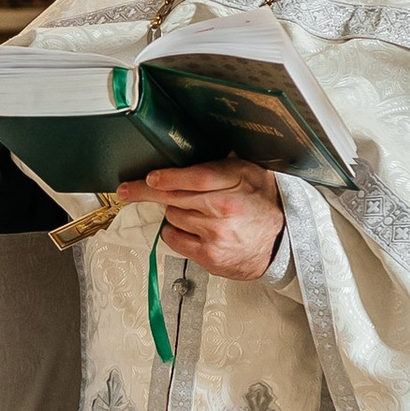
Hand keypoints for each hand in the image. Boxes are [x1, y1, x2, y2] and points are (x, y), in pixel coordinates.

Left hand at [119, 160, 283, 281]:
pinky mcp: (209, 256)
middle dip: (145, 192)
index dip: (167, 177)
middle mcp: (224, 209)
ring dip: (176, 213)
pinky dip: (176, 233)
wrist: (283, 241)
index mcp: (235, 182)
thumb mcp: (249, 172)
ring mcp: (215, 235)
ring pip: (172, 217)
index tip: (149, 178)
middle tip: (126, 190)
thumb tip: (187, 154)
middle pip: (173, 198)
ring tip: (194, 213)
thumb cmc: (263, 204)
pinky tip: (191, 229)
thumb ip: (220, 164)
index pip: (194, 178)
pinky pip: (174, 240)